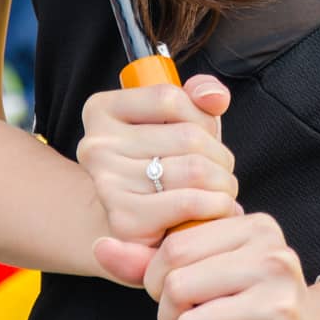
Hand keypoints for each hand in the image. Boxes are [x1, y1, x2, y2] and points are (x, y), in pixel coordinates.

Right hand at [78, 72, 242, 287]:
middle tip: (223, 171)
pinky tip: (218, 208)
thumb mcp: (177, 119)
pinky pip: (189, 203)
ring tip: (223, 190)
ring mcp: (107, 184)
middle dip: (220, 155)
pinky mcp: (125, 221)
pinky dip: (216, 206)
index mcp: (101, 110)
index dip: (201, 116)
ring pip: (194, 169)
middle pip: (187, 137)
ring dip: (223, 182)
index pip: (169, 98)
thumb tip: (214, 98)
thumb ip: (198, 94)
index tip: (206, 135)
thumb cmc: (158, 164)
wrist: (128, 225)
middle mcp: (96, 146)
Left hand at [140, 209, 319, 319]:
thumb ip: (155, 258)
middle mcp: (272, 257)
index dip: (154, 275)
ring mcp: (277, 301)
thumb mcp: (212, 266)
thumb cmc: (253, 298)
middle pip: (178, 284)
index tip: (165, 290)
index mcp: (256, 227)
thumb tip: (99, 247)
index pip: (176, 244)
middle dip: (165, 311)